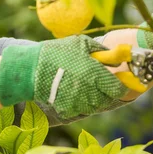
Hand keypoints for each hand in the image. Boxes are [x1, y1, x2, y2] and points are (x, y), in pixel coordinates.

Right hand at [0, 35, 127, 118]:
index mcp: (95, 74)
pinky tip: (72, 92)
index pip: (118, 89)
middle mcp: (89, 91)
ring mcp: (78, 102)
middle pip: (108, 99)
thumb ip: (102, 51)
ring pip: (95, 106)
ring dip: (94, 98)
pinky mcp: (67, 110)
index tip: (119, 83)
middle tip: (99, 83)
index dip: (121, 87)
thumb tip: (117, 59)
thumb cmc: (57, 52)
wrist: (32, 69)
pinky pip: (81, 109)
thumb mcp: (81, 44)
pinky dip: (80, 103)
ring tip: (84, 86)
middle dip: (107, 92)